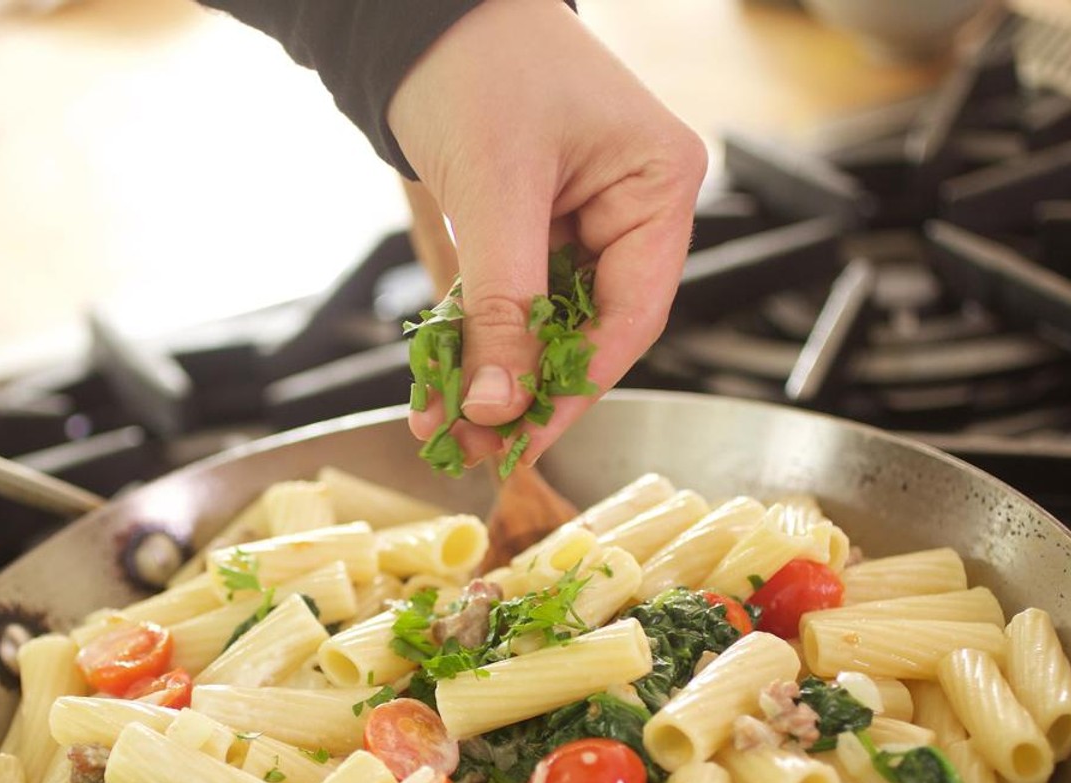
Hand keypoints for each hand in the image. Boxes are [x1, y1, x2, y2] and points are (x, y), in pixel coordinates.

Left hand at [388, 0, 705, 465]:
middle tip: (476, 448)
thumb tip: (496, 405)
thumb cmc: (480, 60)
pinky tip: (434, 389)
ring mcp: (576, 223)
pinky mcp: (526, 231)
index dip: (577, 386)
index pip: (632, 315)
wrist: (416, 13)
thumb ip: (500, 304)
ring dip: (489, 378)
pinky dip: (469, 343)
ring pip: (539, 327)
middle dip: (526, 392)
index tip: (526, 437)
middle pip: (586, 332)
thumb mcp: (496, 189)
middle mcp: (627, 210)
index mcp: (657, 186)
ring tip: (443, 430)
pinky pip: (503, 303)